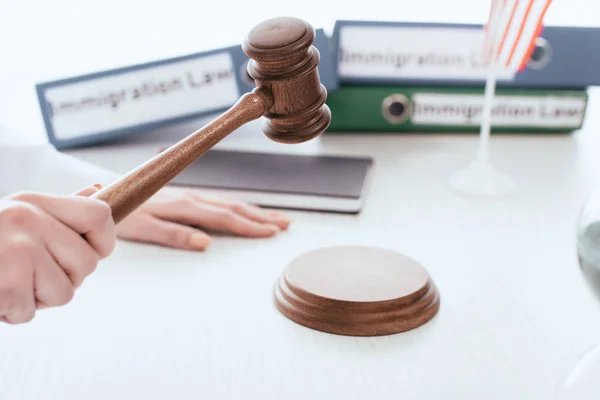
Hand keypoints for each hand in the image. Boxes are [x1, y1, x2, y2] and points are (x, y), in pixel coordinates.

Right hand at [0, 185, 114, 323]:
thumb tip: (97, 192)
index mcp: (35, 202)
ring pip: (65, 293)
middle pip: (88, 264)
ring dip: (38, 298)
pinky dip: (11, 312)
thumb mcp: (17, 215)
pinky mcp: (6, 283)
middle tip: (32, 274)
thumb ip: (59, 209)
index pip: (100, 216)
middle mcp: (29, 220)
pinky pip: (31, 311)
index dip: (104, 241)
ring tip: (9, 283)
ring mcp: (17, 250)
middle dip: (65, 278)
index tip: (91, 251)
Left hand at [115, 187, 290, 249]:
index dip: (249, 226)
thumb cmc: (122, 214)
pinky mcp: (185, 197)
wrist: (105, 194)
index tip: (272, 232)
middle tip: (286, 225)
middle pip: (233, 208)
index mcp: (184, 206)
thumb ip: (173, 235)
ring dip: (254, 211)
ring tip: (275, 218)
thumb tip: (206, 243)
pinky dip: (238, 207)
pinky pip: (219, 201)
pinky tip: (245, 211)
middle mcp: (191, 198)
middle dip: (261, 217)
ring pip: (228, 203)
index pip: (224, 217)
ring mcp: (189, 196)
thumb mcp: (142, 229)